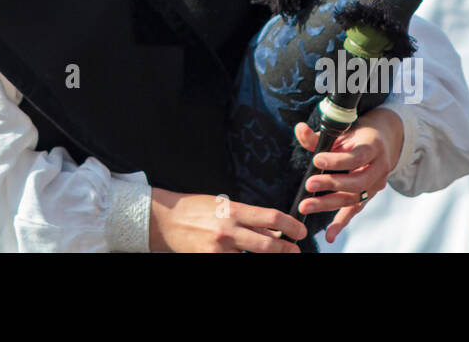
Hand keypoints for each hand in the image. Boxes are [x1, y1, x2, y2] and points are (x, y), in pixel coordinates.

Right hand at [148, 188, 307, 252]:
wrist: (167, 220)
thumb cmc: (197, 210)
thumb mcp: (224, 206)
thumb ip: (249, 219)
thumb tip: (274, 231)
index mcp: (233, 210)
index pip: (271, 217)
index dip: (291, 225)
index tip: (301, 231)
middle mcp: (228, 230)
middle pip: (268, 244)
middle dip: (286, 250)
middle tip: (295, 251)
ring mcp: (219, 249)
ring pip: (253, 258)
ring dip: (268, 258)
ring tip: (276, 255)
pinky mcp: (210, 260)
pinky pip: (235, 263)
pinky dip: (244, 261)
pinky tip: (246, 256)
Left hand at [295, 107, 403, 243]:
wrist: (382, 141)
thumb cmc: (355, 136)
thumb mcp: (341, 132)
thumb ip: (318, 136)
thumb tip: (299, 129)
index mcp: (373, 147)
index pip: (357, 157)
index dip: (338, 160)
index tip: (317, 159)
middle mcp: (379, 168)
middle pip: (357, 182)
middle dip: (332, 184)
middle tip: (309, 185)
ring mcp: (376, 185)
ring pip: (354, 198)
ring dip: (329, 203)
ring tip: (306, 205)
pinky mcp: (368, 196)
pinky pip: (355, 211)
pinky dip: (341, 223)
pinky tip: (329, 235)